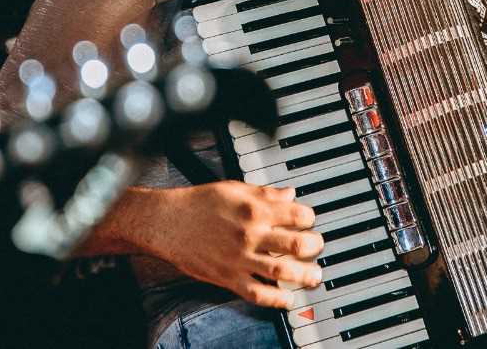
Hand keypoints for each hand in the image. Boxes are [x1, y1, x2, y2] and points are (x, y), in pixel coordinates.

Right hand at [148, 181, 323, 308]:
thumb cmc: (199, 203)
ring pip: (282, 271)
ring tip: (314, 276)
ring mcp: (240, 258)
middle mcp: (251, 234)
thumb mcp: (235, 188)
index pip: (297, 214)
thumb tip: (289, 194)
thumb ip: (265, 193)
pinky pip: (257, 293)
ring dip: (304, 275)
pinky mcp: (228, 277)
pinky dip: (276, 299)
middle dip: (314, 247)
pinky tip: (287, 298)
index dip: (309, 218)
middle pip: (296, 244)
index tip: (310, 221)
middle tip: (318, 247)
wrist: (169, 222)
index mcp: (254, 209)